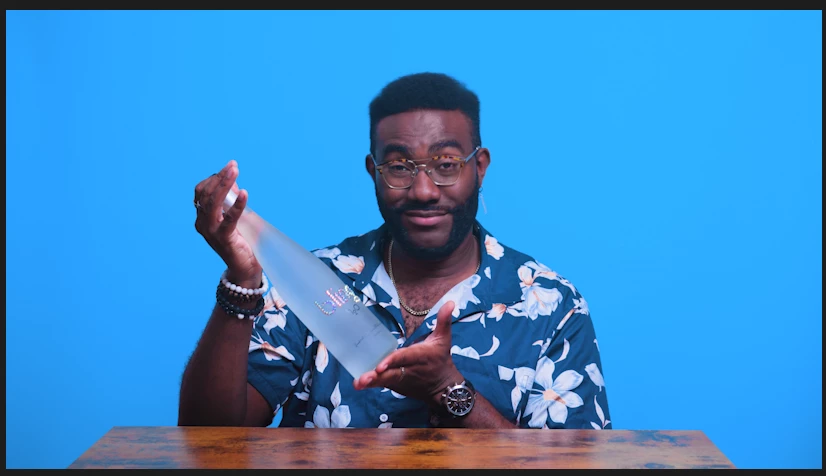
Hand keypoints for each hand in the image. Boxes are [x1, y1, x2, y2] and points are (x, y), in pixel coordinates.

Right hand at [194, 160, 261, 287]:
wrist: (245, 269)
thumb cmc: (242, 242)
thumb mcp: (235, 217)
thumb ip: (232, 202)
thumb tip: (235, 183)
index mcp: (202, 217)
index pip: (201, 192)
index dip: (214, 179)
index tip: (229, 169)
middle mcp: (202, 223)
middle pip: (206, 194)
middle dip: (220, 177)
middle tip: (233, 165)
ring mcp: (211, 232)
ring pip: (213, 203)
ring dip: (224, 184)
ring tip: (235, 171)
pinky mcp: (223, 239)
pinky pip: (229, 219)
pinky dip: (237, 205)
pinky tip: (244, 193)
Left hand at [353, 301, 463, 406]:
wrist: (444, 388)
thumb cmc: (441, 359)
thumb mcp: (444, 339)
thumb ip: (443, 320)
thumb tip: (450, 302)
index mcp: (420, 356)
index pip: (404, 358)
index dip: (392, 361)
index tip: (380, 366)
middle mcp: (409, 370)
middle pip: (391, 374)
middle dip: (377, 377)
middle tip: (362, 379)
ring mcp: (402, 380)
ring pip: (385, 382)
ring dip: (371, 382)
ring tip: (358, 384)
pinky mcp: (397, 386)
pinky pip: (383, 384)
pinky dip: (372, 385)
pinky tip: (359, 384)